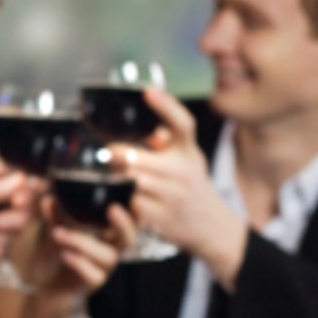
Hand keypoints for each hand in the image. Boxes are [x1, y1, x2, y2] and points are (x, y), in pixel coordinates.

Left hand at [0, 164, 35, 274]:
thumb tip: (24, 178)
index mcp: (2, 180)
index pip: (30, 182)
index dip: (31, 191)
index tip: (19, 200)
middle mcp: (8, 201)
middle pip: (32, 208)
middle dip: (16, 217)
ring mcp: (7, 225)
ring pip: (20, 230)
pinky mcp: (0, 247)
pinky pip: (2, 249)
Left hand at [32, 198, 135, 299]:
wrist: (42, 282)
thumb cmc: (55, 251)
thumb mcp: (53, 228)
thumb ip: (54, 215)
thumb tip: (49, 200)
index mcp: (106, 231)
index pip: (128, 219)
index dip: (135, 209)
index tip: (132, 196)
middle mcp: (110, 248)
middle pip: (129, 238)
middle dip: (125, 223)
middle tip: (113, 209)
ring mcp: (103, 267)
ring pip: (109, 256)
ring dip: (83, 242)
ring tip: (57, 233)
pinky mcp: (93, 283)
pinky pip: (94, 275)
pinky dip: (80, 263)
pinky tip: (64, 254)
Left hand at [121, 88, 246, 288]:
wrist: (212, 226)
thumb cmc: (192, 185)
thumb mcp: (187, 159)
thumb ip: (168, 140)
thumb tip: (148, 124)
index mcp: (188, 152)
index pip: (183, 125)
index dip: (166, 105)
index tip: (148, 91)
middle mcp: (183, 172)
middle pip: (138, 158)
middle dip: (117, 156)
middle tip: (105, 154)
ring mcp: (174, 196)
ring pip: (132, 182)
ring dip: (116, 179)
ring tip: (106, 175)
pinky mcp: (163, 218)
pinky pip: (132, 205)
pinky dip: (121, 201)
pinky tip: (113, 198)